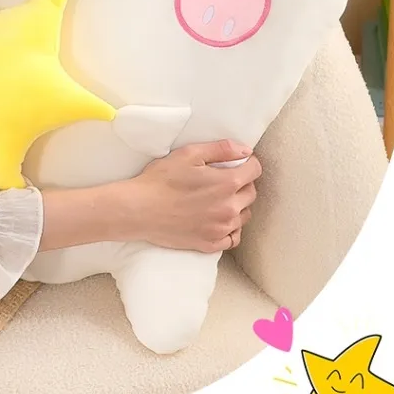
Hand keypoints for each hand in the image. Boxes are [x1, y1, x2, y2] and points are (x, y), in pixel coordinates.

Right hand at [127, 139, 261, 252]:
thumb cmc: (161, 180)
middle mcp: (229, 208)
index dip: (247, 163)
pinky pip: (233, 237)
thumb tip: (246, 151)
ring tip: (218, 199)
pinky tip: (217, 219)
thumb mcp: (189, 154)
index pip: (254, 170)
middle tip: (222, 179)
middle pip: (251, 192)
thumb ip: (222, 149)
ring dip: (237, 205)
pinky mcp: (211, 244)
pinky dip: (230, 228)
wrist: (139, 210)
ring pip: (244, 215)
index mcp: (227, 183)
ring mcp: (221, 229)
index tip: (237, 163)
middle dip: (242, 183)